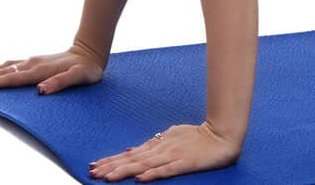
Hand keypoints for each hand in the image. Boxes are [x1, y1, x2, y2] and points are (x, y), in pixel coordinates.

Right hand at [0, 39, 106, 94]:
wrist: (90, 51)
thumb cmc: (87, 68)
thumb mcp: (79, 77)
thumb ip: (60, 83)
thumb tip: (40, 90)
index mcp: (39, 70)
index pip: (11, 78)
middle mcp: (32, 64)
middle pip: (2, 72)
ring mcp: (32, 61)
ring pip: (4, 67)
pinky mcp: (34, 61)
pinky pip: (11, 65)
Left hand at [88, 122, 240, 181]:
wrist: (221, 135)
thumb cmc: (197, 137)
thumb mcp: (171, 136)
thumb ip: (152, 144)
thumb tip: (131, 150)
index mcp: (158, 144)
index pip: (129, 154)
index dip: (111, 160)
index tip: (95, 166)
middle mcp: (161, 149)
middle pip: (132, 159)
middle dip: (111, 167)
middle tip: (93, 173)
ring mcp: (172, 155)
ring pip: (144, 165)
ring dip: (125, 171)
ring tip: (108, 177)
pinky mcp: (185, 163)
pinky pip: (166, 170)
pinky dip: (153, 174)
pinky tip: (140, 179)